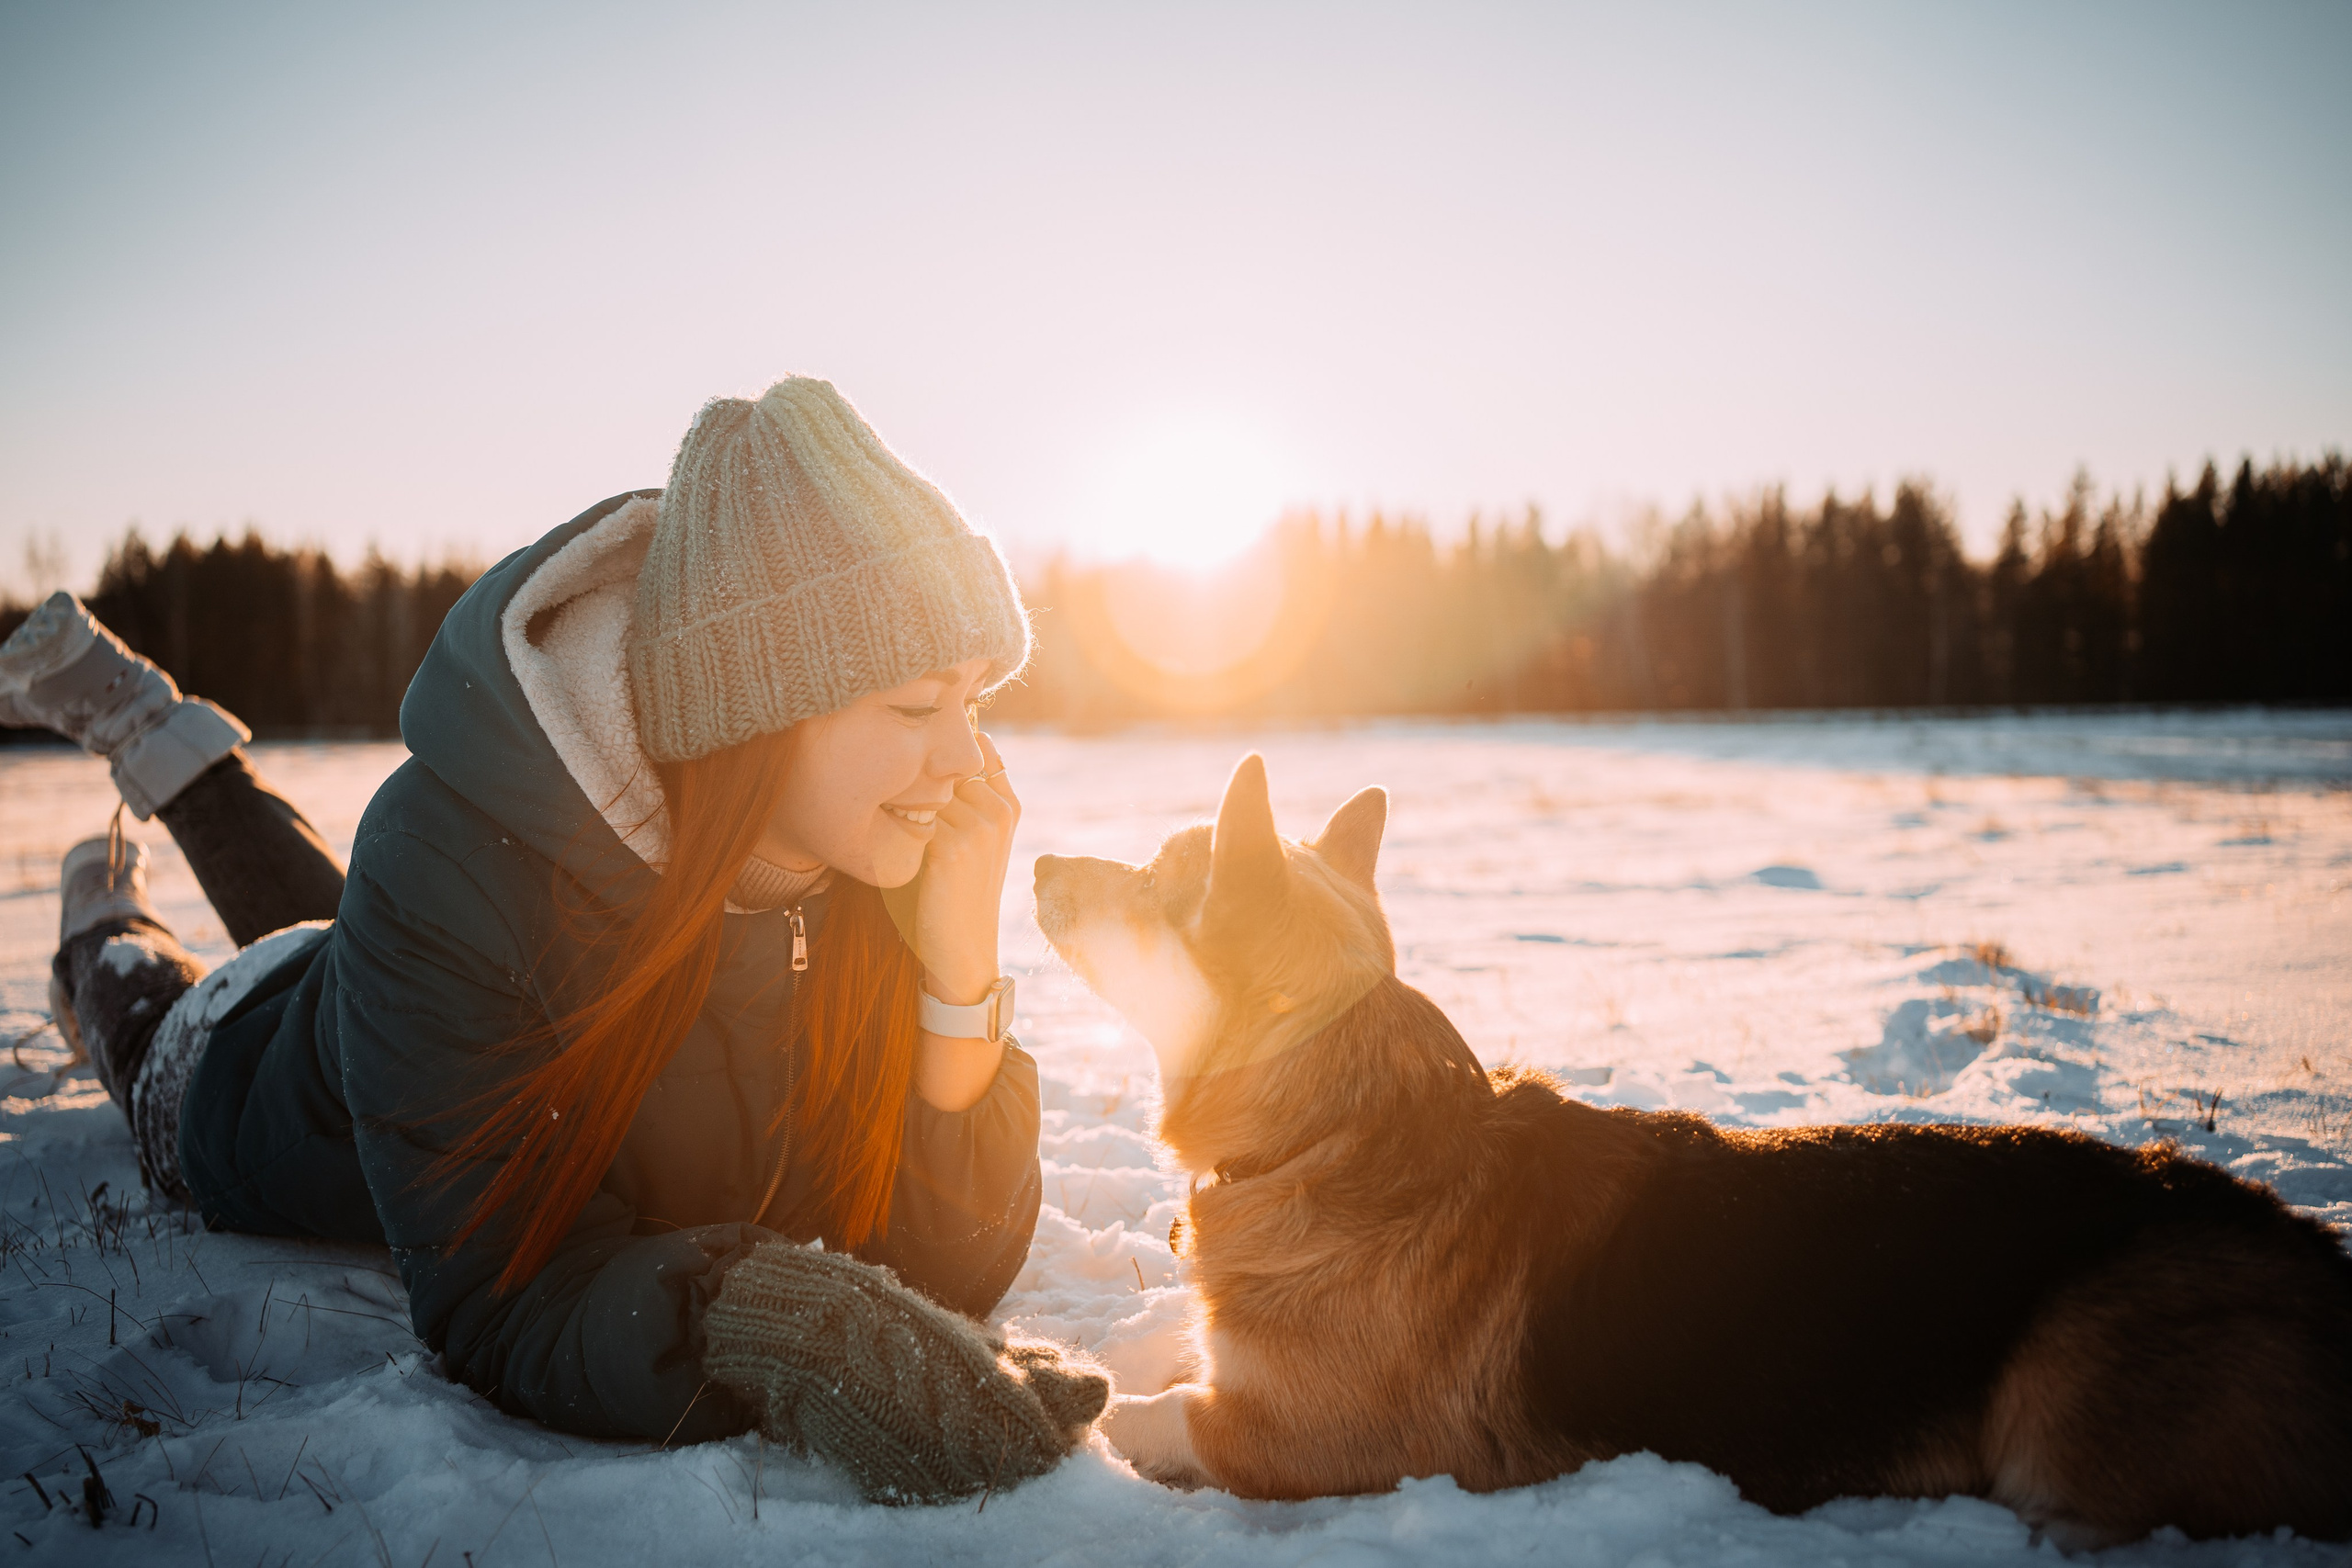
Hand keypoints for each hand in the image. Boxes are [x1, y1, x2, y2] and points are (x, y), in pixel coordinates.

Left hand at [914, 731, 1019, 1006]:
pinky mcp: (952, 847)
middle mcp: (998, 811)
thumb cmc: (956, 891)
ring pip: (925, 789)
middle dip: (918, 775)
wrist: (962, 948)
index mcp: (1009, 806)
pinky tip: (891, 843)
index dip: (945, 749)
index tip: (920, 752)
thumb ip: (965, 798)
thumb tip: (927, 753)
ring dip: (902, 800)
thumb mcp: (974, 841)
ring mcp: (979, 827)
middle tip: (894, 789)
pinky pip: (911, 815)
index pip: (978, 748)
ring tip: (890, 822)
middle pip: (944, 767)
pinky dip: (894, 825)